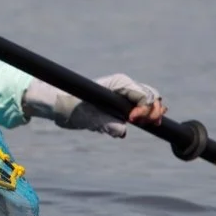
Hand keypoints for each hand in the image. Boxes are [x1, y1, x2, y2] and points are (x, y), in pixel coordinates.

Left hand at [22, 73, 166, 137]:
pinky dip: (147, 115)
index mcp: (118, 83)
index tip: (132, 120)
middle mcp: (124, 86)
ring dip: (152, 113)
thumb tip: (122, 132)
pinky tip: (145, 123)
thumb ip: (106, 124)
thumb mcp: (88, 118)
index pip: (144, 95)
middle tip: (143, 124)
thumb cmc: (73, 107)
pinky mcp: (123, 104)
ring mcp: (124, 94)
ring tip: (146, 124)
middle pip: (151, 96)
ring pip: (149, 101)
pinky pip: (142, 108)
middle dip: (153, 111)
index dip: (144, 109)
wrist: (62, 106)